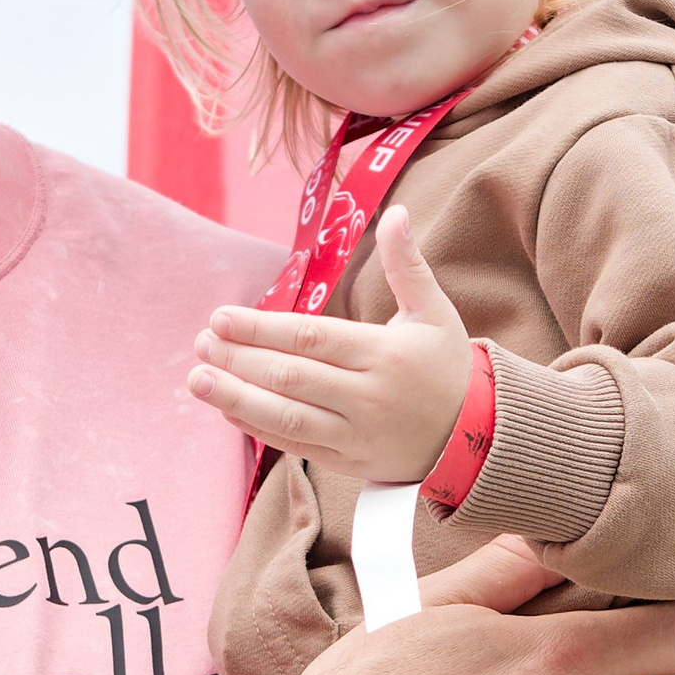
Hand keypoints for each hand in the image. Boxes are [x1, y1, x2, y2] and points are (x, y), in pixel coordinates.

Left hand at [189, 208, 470, 485]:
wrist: (477, 438)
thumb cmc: (448, 367)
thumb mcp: (435, 312)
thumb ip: (407, 265)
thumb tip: (395, 212)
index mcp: (385, 356)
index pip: (313, 340)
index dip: (263, 329)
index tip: (221, 318)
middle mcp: (368, 398)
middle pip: (292, 378)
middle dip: (240, 360)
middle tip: (200, 342)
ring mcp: (356, 435)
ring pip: (287, 418)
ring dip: (236, 399)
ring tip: (197, 380)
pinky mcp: (347, 462)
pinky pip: (295, 446)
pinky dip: (258, 430)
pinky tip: (227, 410)